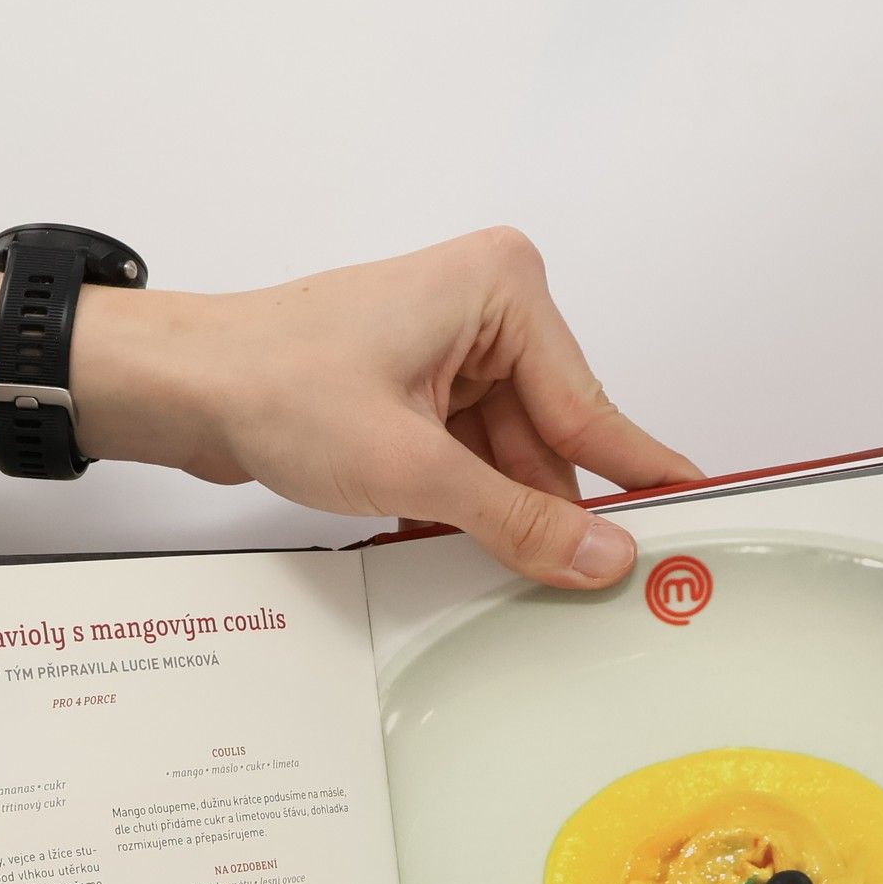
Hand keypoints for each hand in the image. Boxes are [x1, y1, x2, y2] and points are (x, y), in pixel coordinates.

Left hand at [0, 230, 702, 589]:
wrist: (183, 386)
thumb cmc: (277, 386)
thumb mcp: (415, 468)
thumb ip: (519, 519)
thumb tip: (603, 556)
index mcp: (504, 291)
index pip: (591, 411)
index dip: (638, 482)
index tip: (699, 519)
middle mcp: (488, 311)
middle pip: (553, 444)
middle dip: (550, 515)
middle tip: (593, 592)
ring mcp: (453, 352)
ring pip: (511, 463)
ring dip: (497, 521)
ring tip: (499, 575)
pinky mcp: (422, 392)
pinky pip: (472, 464)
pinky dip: (463, 510)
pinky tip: (453, 548)